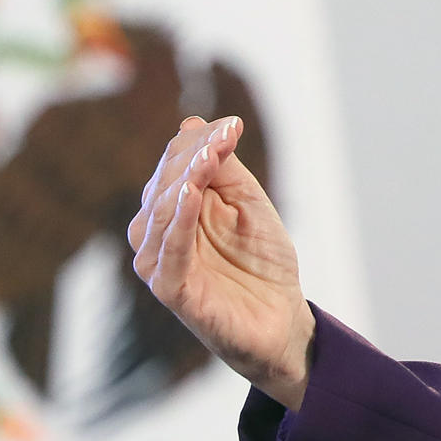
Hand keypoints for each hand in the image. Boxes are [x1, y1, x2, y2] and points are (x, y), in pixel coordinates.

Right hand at [129, 115, 314, 409]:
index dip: (200, 142)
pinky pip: (168, 254)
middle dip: (194, 156)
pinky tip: (190, 195)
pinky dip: (178, 223)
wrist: (282, 318)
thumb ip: (224, 167)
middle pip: (165, 184)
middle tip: (225, 136)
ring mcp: (161, 263)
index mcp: (174, 208)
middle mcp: (158, 234)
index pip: (174, 164)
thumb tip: (192, 122)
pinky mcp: (172, 291)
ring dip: (185, 181)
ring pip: (161, 214)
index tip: (233, 126)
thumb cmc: (262, 261)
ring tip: (209, 158)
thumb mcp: (249, 204)